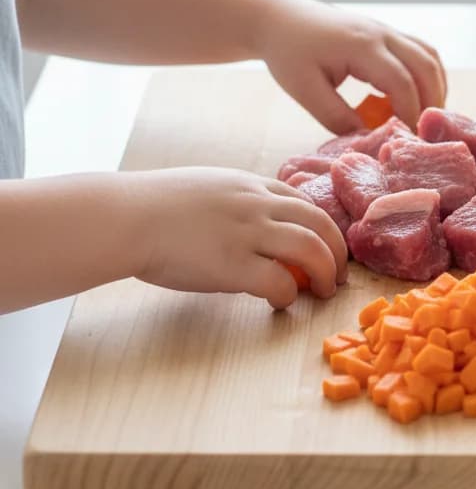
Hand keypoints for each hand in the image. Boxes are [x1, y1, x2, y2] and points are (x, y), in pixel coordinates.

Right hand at [131, 167, 348, 308]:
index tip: (326, 245)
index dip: (321, 226)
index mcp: (250, 185)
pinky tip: (281, 303)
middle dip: (337, 250)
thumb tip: (252, 221)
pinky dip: (288, 295)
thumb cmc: (152, 205)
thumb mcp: (206, 186)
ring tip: (325, 291)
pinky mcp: (233, 264)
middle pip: (320, 223)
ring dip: (326, 273)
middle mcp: (257, 204)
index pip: (304, 202)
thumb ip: (235, 200)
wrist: (123, 217)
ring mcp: (247, 232)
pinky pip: (279, 281)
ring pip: (311, 249)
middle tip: (339, 274)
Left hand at [258, 0, 445, 131]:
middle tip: (425, 134)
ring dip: (435, 88)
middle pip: (426, 66)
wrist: (280, 17)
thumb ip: (336, 117)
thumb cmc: (288, 53)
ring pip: (430, 57)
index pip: (401, 81)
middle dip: (432, 102)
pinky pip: (421, 53)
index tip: (409, 140)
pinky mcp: (387, 33)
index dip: (410, 113)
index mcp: (361, 46)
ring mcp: (387, 30)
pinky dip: (428, 77)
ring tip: (425, 119)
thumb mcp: (304, 90)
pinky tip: (418, 99)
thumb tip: (367, 140)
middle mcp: (381, 33)